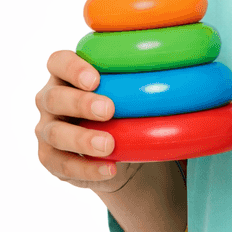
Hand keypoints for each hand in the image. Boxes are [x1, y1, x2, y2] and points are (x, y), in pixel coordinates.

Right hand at [34, 48, 137, 192]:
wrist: (114, 148)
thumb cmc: (121, 108)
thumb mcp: (127, 90)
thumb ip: (139, 79)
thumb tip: (184, 68)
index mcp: (65, 75)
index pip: (58, 62)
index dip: (72, 68)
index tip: (95, 79)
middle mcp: (50, 99)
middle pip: (54, 97)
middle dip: (81, 103)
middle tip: (109, 110)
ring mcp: (47, 129)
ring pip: (55, 133)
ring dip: (82, 139)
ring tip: (109, 145)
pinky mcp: (50, 157)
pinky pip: (62, 164)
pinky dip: (86, 169)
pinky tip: (110, 169)